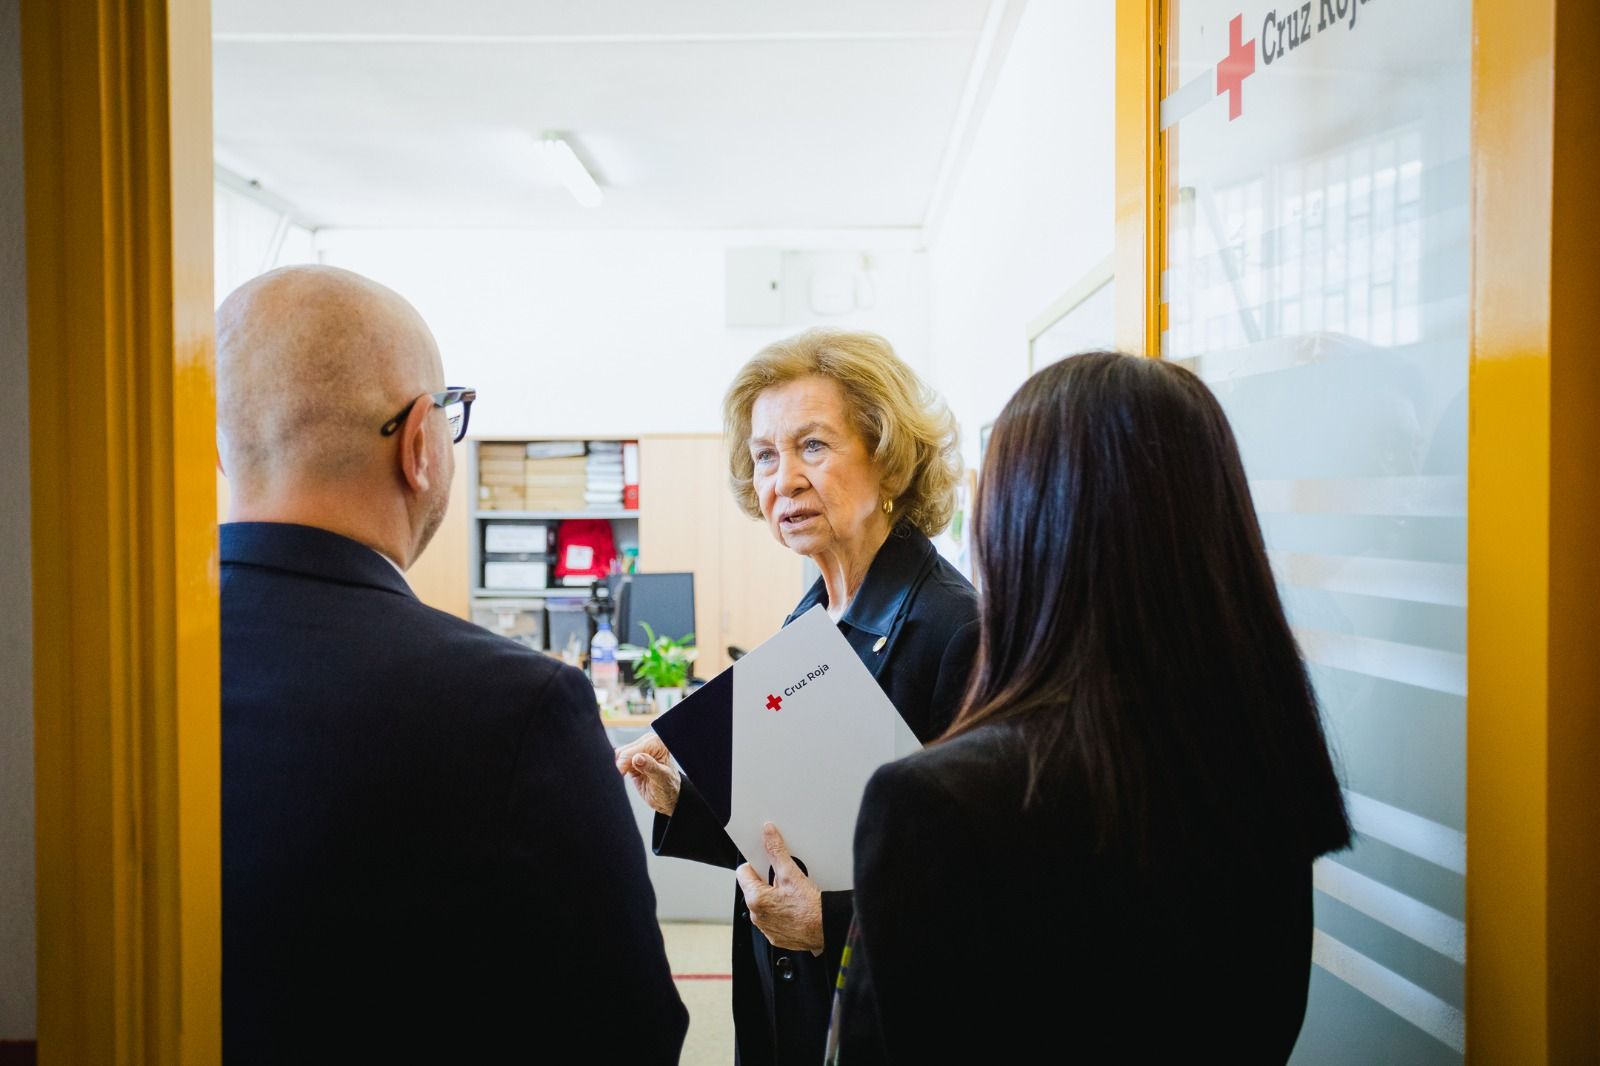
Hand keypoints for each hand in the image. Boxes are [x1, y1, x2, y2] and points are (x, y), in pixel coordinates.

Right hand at [614, 732, 680, 816]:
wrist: (668, 797)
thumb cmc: (668, 788)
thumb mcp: (662, 779)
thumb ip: (651, 767)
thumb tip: (637, 758)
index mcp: (657, 744)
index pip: (632, 752)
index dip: (623, 764)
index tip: (619, 776)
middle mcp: (648, 742)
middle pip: (623, 752)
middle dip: (619, 766)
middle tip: (618, 781)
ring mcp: (639, 749)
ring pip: (618, 756)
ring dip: (617, 768)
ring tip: (622, 781)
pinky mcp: (632, 758)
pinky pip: (618, 761)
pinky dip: (617, 769)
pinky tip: (621, 778)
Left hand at [735, 822, 823, 954]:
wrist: (826, 927)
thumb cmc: (810, 907)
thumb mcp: (791, 873)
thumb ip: (776, 851)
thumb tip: (768, 833)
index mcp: (755, 898)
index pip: (743, 872)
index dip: (755, 864)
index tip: (766, 863)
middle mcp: (756, 915)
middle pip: (754, 888)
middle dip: (766, 881)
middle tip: (784, 880)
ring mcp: (765, 928)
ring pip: (763, 905)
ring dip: (773, 897)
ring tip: (791, 895)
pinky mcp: (775, 936)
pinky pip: (772, 919)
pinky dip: (780, 912)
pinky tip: (794, 908)